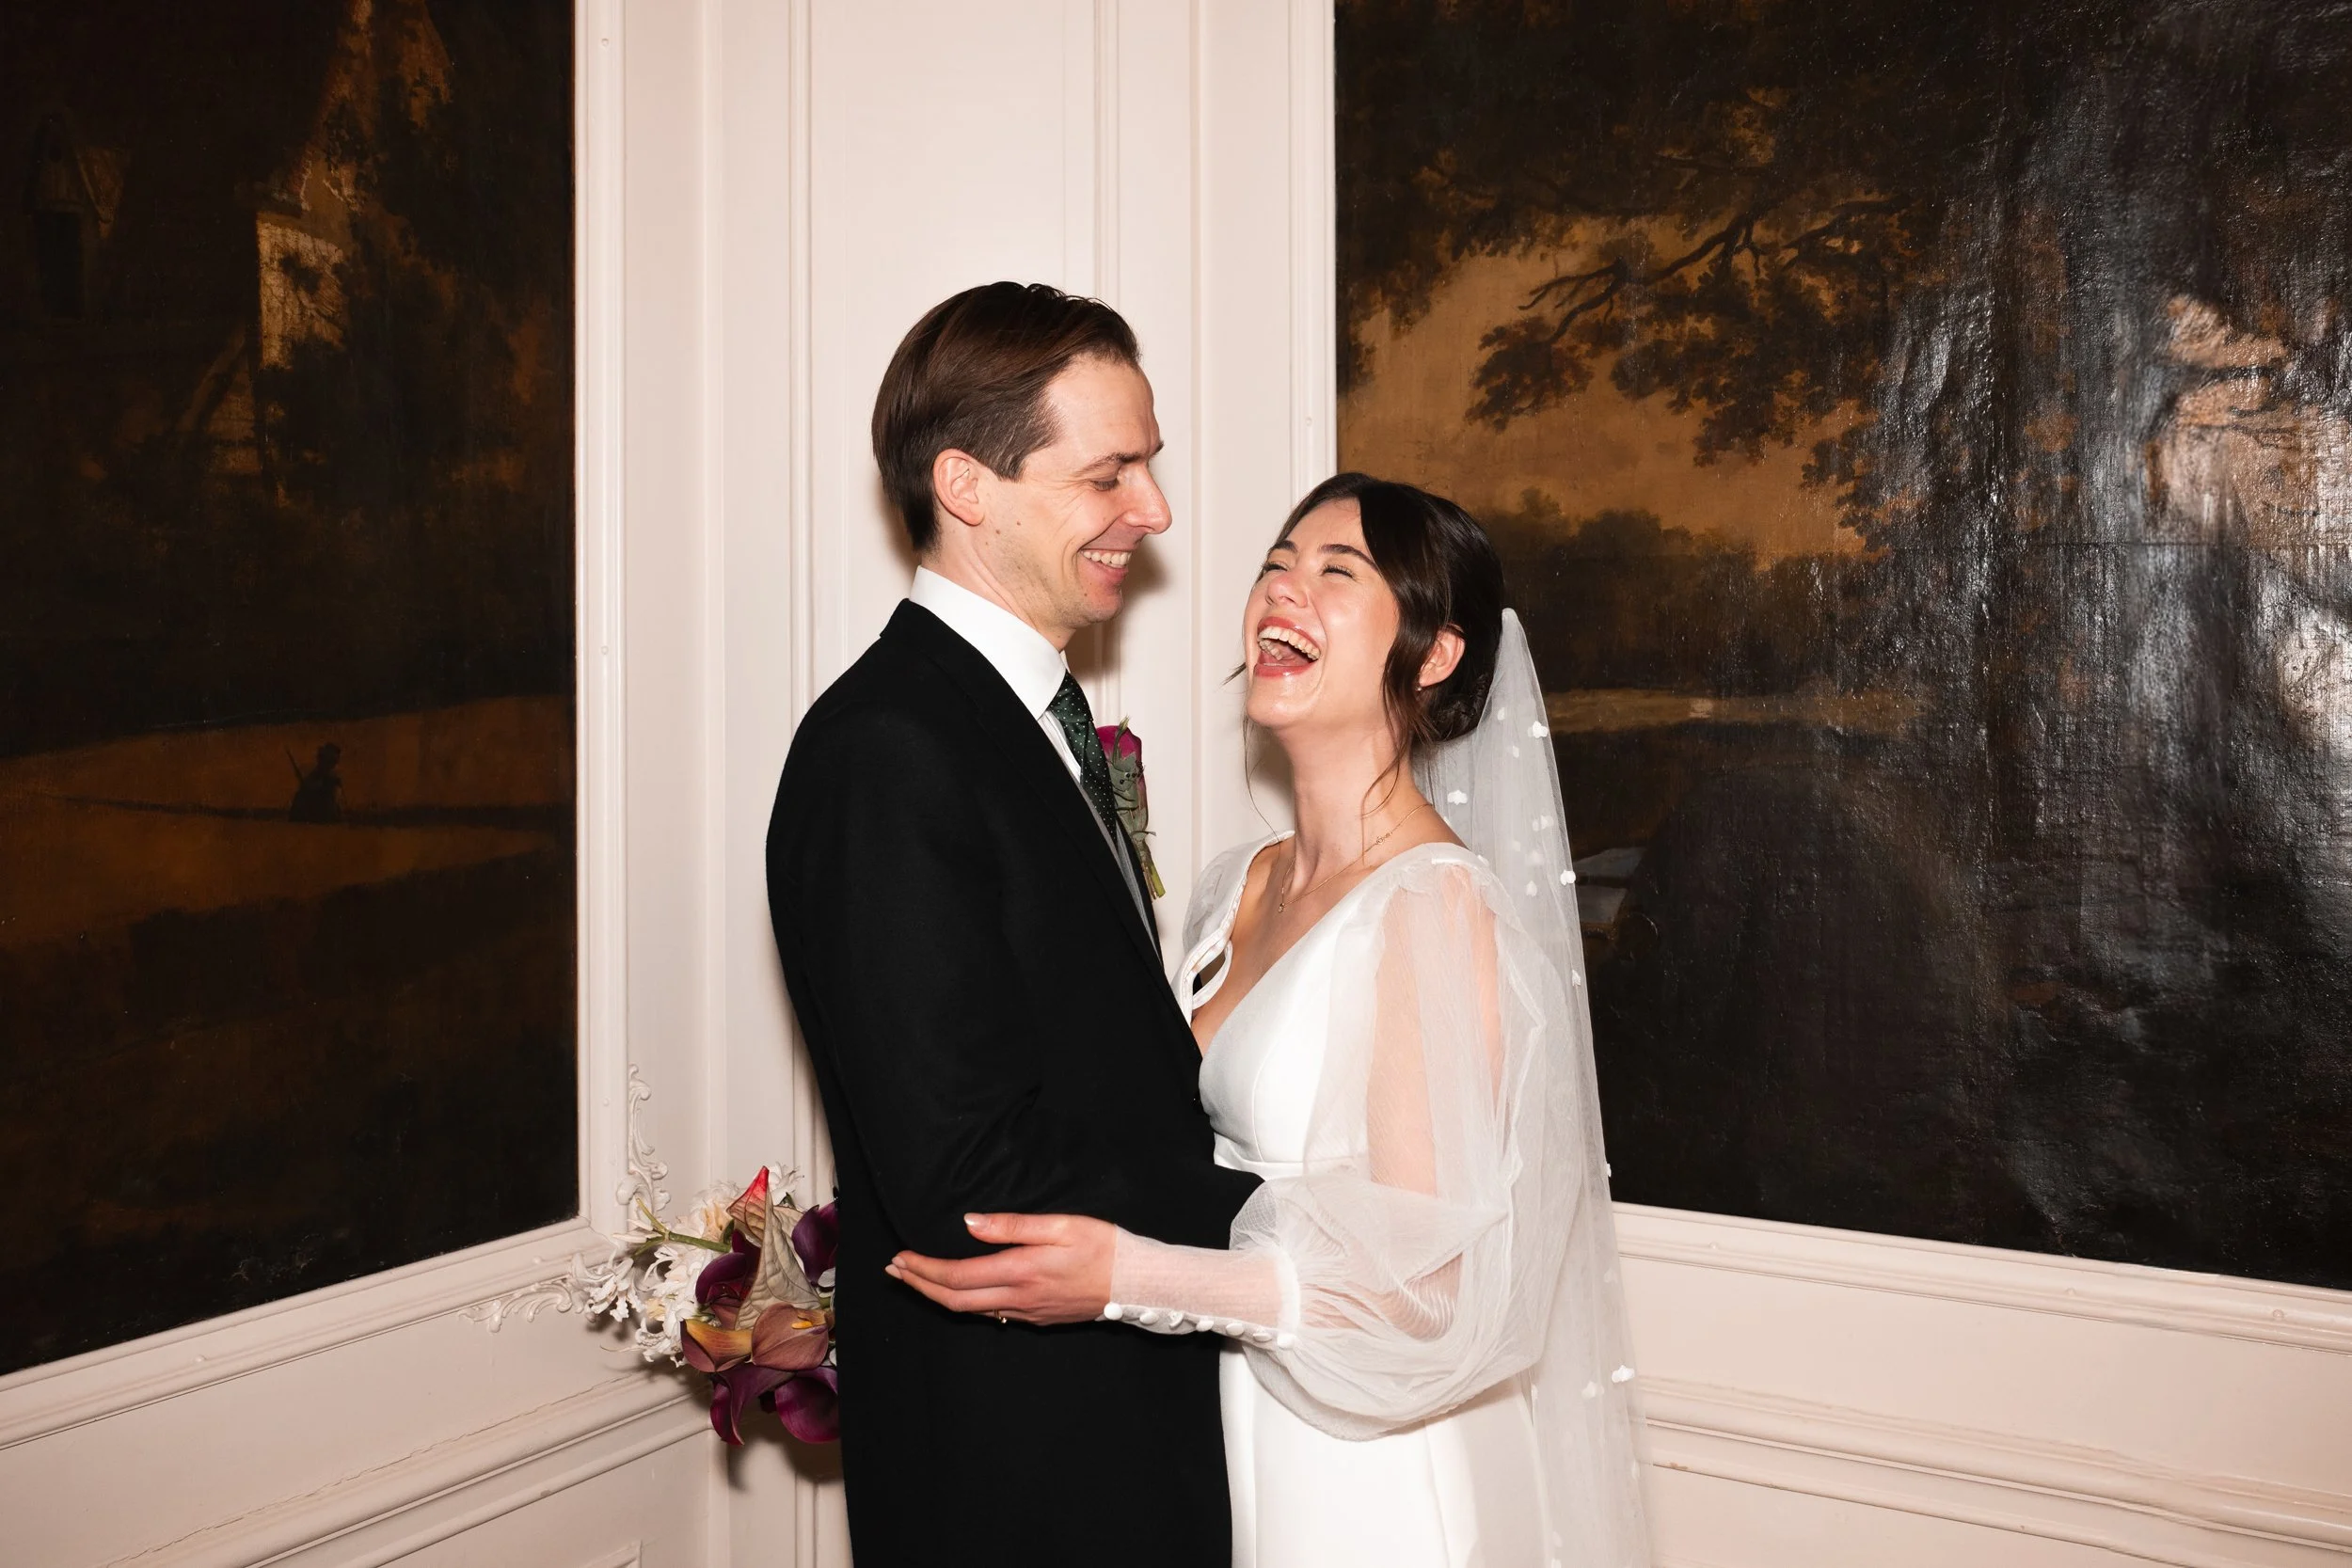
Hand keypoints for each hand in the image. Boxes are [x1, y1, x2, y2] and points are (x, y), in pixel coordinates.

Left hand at [887, 1213, 1114, 1325]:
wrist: (1138, 1283)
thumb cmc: (1104, 1247)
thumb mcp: (1061, 1225)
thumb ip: (1012, 1225)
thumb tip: (970, 1223)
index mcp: (1020, 1272)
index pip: (956, 1277)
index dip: (923, 1269)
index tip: (900, 1257)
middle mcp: (1018, 1298)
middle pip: (955, 1301)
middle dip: (920, 1285)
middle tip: (895, 1271)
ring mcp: (1028, 1312)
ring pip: (971, 1311)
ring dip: (939, 1296)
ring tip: (917, 1279)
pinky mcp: (1039, 1318)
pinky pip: (993, 1314)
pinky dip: (966, 1303)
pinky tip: (962, 1292)